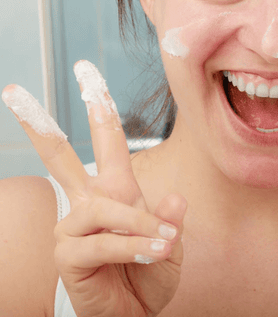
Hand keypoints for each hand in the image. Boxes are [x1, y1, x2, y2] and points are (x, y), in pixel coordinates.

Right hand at [2, 60, 186, 316]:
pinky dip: (133, 246)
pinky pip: (105, 241)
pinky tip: (153, 251)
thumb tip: (175, 198)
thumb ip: (170, 219)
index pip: (106, 140)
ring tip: (165, 241)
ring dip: (139, 223)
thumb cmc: (148, 273)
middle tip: (13, 92)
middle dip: (40, 124)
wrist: (135, 313)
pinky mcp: (69, 254)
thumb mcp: (169, 243)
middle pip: (59, 156)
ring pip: (103, 207)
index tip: (86, 71)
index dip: (98, 105)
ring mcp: (75, 227)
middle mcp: (90, 201)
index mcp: (116, 189)